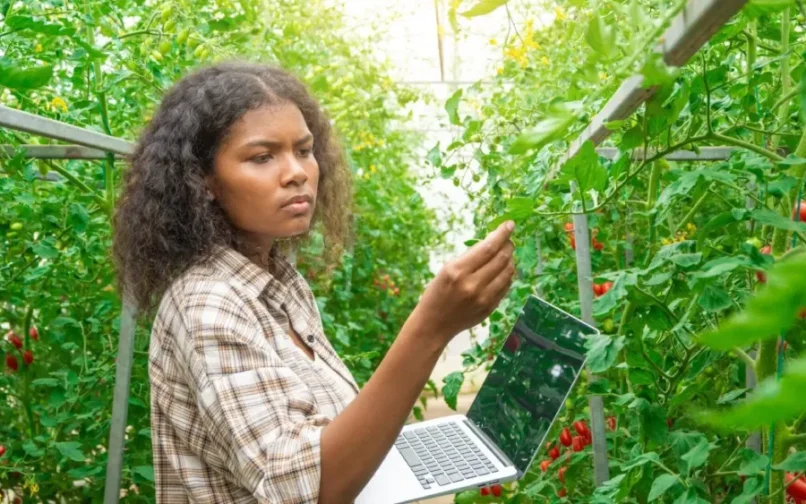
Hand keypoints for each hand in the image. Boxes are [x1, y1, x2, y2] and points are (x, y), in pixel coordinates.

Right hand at [414, 221, 515, 344]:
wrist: (434, 324)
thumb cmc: (437, 292)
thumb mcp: (447, 269)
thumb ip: (470, 257)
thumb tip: (493, 242)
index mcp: (458, 271)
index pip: (488, 247)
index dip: (502, 234)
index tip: (509, 224)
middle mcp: (473, 284)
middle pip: (501, 258)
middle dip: (509, 245)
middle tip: (509, 239)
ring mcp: (484, 298)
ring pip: (508, 272)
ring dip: (511, 259)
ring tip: (507, 254)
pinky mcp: (490, 307)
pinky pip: (506, 286)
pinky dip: (508, 274)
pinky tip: (503, 270)